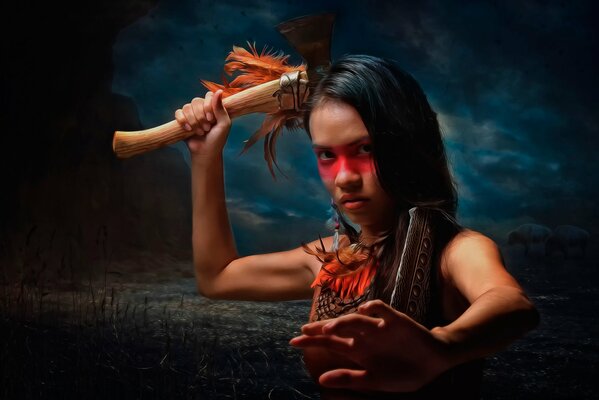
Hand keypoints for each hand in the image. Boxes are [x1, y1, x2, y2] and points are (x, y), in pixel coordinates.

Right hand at [175, 89, 230, 160]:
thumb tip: (219, 91)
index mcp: (213, 107)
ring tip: (199, 132)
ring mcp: (191, 113)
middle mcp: (202, 108)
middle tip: (206, 128)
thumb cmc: (217, 139)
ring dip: (193, 121)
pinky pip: (178, 113)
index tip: (211, 119)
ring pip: (187, 107)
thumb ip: (221, 108)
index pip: (208, 96)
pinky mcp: (182, 120)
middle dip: (201, 117)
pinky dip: (182, 120)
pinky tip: (188, 129)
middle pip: (196, 101)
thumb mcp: (224, 124)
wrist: (206, 152)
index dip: (208, 106)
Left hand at [289, 300, 451, 392]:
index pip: (330, 343)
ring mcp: (380, 327)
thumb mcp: (375, 381)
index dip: (312, 341)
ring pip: (357, 320)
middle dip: (321, 329)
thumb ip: (349, 379)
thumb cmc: (404, 372)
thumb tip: (321, 379)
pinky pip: (383, 310)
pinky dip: (374, 308)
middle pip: (339, 329)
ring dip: (343, 322)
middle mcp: (365, 336)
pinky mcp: (397, 320)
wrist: (434, 362)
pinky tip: (365, 310)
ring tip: (329, 328)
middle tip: (303, 330)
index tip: (293, 341)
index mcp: (359, 350)